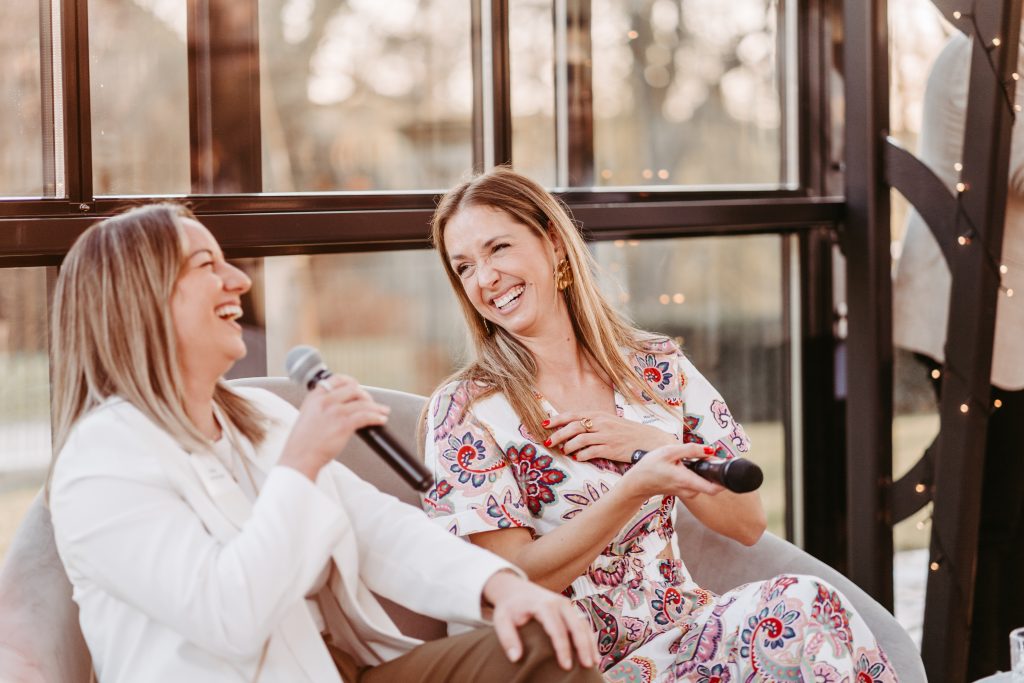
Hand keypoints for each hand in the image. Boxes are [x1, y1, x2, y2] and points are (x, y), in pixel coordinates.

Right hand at [279, 375, 389, 480]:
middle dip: (365, 396)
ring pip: (363, 404)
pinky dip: (377, 417)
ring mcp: (336, 412)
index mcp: (315, 397)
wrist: (300, 457)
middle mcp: (326, 401)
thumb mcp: (307, 416)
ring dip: (376, 407)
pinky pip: (366, 416)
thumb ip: (321, 407)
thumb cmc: (302, 443)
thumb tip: (338, 406)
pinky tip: (381, 420)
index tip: (357, 386)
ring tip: (383, 411)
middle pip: (353, 390)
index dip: (350, 382)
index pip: (336, 379)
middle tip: (370, 403)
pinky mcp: (344, 425)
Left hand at [482, 571, 597, 670]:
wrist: (515, 590)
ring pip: (584, 624)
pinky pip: (584, 624)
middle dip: (583, 646)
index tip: (566, 666)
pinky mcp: (570, 610)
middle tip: (586, 667)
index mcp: (543, 605)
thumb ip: (507, 638)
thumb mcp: (501, 620)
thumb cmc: (509, 608)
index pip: (557, 629)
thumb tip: (516, 658)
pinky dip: (590, 638)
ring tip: (593, 664)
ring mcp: (567, 605)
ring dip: (590, 643)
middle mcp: (559, 603)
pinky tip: (593, 654)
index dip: (562, 648)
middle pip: (576, 625)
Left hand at [543, 412, 675, 462]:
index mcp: (599, 415)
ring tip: (564, 451)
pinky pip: (590, 452)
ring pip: (579, 440)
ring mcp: (606, 436)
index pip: (573, 415)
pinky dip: (581, 456)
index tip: (544, 424)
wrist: (650, 440)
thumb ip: (594, 424)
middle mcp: (601, 423)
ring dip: (568, 447)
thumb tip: (574, 429)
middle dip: (558, 435)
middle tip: (549, 442)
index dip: (557, 419)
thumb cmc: (629, 432)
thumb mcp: (610, 422)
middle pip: (573, 427)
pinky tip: (578, 458)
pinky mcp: (611, 449)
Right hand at [619, 443, 724, 500]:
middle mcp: (690, 490)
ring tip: (691, 459)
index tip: (724, 466)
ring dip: (702, 471)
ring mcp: (687, 493)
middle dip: (712, 469)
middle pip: (711, 483)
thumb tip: (710, 450)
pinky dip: (696, 474)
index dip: (724, 479)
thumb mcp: (669, 451)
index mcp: (687, 481)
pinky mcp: (685, 492)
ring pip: (704, 482)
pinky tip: (685, 466)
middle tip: (704, 456)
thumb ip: (691, 450)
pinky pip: (697, 483)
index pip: (714, 488)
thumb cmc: (650, 467)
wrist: (638, 483)